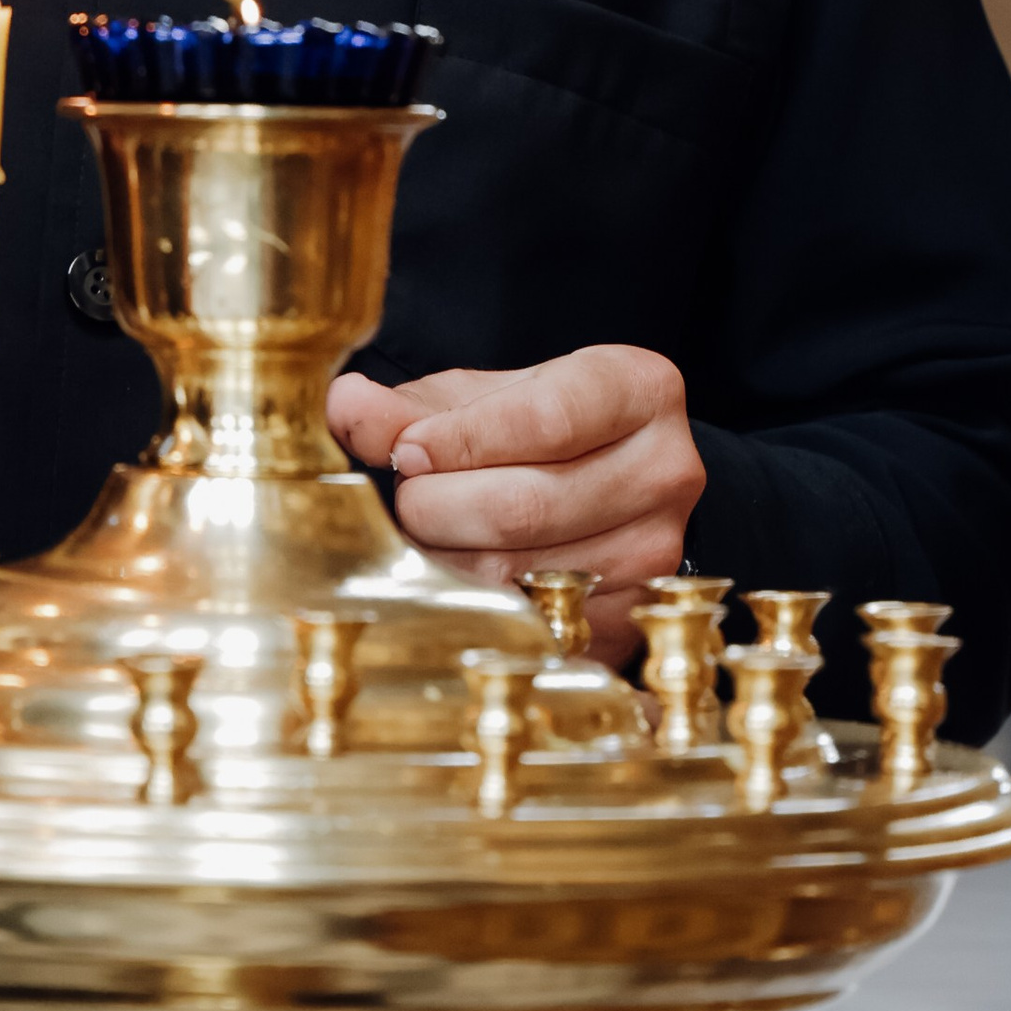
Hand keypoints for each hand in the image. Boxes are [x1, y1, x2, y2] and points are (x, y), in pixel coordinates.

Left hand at [327, 348, 705, 668]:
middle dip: (438, 506)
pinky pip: (533, 622)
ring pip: (521, 571)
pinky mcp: (632, 614)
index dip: (460, 440)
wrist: (612, 482)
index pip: (545, 419)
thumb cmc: (539, 427)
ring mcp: (656, 550)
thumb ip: (412, 405)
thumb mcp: (483, 397)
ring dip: (448, 558)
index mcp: (638, 388)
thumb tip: (344, 407)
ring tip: (425, 534)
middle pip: (527, 505)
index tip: (405, 452)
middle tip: (405, 499)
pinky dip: (477, 605)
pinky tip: (457, 577)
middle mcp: (666, 469)